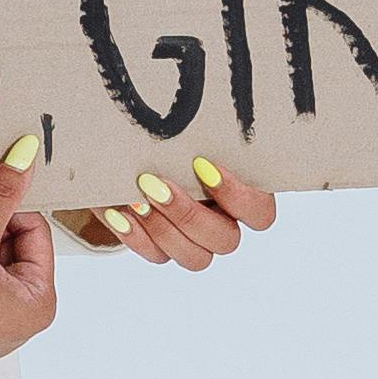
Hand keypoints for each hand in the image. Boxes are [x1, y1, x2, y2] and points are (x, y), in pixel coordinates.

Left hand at [70, 151, 276, 275]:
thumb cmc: (166, 140)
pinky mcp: (165, 251)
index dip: (237, 196)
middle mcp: (225, 224)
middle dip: (188, 214)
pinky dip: (136, 236)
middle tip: (156, 184)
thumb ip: (192, 139)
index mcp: (243, 195)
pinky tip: (117, 212)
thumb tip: (186, 120)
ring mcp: (197, 243)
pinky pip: (158, 257)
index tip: (201, 166)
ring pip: (195, 258)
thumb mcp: (182, 136)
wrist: (127, 157)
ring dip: (163, 229)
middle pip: (226, 240)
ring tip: (135, 200)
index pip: (260, 213)